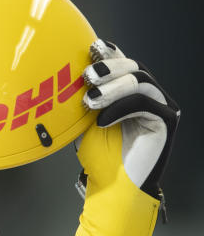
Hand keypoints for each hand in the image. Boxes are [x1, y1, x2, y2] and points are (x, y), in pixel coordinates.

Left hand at [82, 40, 179, 197]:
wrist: (112, 187)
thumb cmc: (99, 156)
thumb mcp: (85, 120)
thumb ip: (85, 96)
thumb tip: (68, 72)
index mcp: (129, 93)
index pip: (123, 63)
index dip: (110, 52)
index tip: (90, 48)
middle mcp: (149, 96)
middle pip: (134, 67)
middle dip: (109, 66)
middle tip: (86, 76)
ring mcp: (160, 107)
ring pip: (140, 80)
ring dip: (112, 86)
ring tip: (90, 100)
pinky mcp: (166, 121)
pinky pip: (145, 103)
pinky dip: (120, 107)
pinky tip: (102, 120)